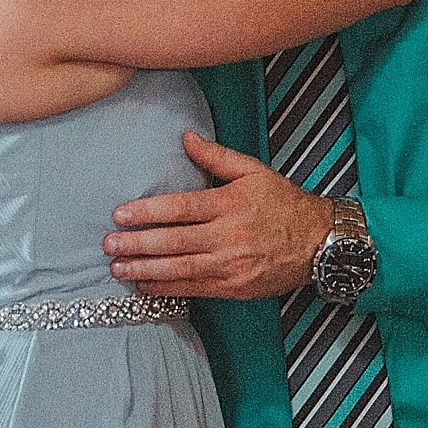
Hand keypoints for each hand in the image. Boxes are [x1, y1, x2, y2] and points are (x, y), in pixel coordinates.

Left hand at [106, 130, 331, 299]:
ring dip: (145, 270)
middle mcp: (228, 237)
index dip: (148, 212)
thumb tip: (185, 138)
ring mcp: (230, 266)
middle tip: (108, 244)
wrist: (318, 243)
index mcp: (231, 204)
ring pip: (180, 269)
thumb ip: (217, 157)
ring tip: (117, 268)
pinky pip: (193, 289)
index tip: (120, 214)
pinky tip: (145, 286)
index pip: (181, 208)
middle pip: (174, 241)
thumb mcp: (254, 171)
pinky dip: (166, 288)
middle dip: (137, 244)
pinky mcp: (234, 288)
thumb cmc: (284, 203)